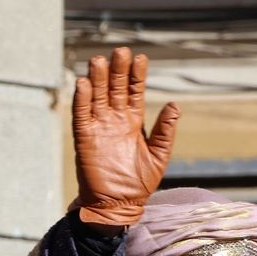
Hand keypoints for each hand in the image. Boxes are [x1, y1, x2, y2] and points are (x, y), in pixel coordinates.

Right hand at [72, 47, 180, 227]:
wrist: (118, 204)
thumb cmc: (140, 182)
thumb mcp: (159, 155)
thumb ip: (165, 130)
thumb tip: (175, 105)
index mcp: (133, 121)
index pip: (134, 91)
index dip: (137, 74)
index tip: (140, 57)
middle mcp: (115, 119)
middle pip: (115, 87)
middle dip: (118, 70)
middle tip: (120, 51)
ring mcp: (99, 126)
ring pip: (97, 96)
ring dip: (98, 78)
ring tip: (100, 60)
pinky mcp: (84, 137)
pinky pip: (82, 114)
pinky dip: (82, 99)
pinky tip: (84, 83)